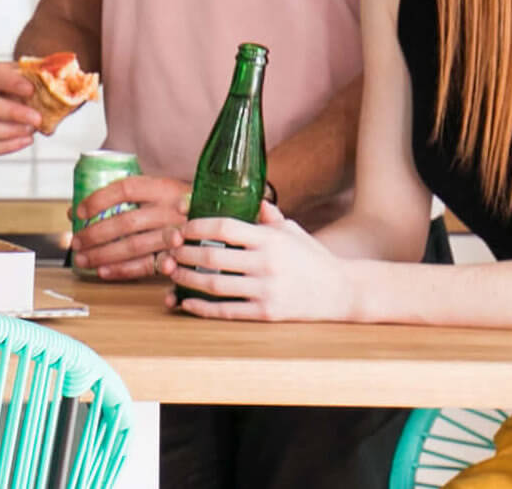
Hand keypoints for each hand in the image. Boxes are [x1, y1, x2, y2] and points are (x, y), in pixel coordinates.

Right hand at [0, 60, 42, 155]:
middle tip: (37, 118)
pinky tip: (27, 138)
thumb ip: (45, 75)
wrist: (23, 95)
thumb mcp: (34, 73)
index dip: (9, 83)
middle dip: (11, 112)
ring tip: (31, 129)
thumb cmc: (27, 83)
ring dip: (8, 131)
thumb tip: (61, 82)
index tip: (31, 90)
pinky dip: (8, 146)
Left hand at [70, 175, 191, 279]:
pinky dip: (123, 270)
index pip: (126, 189)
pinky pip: (147, 266)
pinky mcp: (178, 257)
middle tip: (76, 241)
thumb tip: (76, 211)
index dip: (99, 199)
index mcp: (164, 188)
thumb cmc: (180, 204)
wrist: (221, 221)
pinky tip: (103, 271)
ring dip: (104, 255)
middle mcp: (170, 210)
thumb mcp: (158, 190)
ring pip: (134, 246)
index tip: (79, 210)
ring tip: (82, 259)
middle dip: (96, 234)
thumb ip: (123, 198)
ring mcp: (176, 235)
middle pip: (126, 222)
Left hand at [163, 202, 356, 320]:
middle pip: (212, 257)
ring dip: (186, 279)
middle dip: (183, 254)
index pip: (224, 228)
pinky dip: (201, 308)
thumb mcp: (292, 231)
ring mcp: (266, 290)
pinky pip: (226, 311)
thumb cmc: (312, 258)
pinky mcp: (266, 314)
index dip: (197, 227)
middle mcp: (267, 263)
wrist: (342, 291)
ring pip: (214, 285)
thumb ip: (268, 216)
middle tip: (168, 251)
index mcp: (270, 239)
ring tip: (172, 273)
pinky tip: (186, 302)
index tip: (182, 228)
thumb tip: (250, 198)